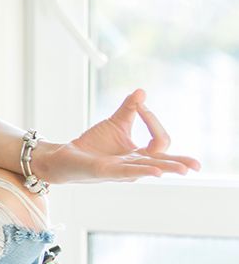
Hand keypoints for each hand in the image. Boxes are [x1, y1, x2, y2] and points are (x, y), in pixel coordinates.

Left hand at [35, 89, 200, 184]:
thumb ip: (129, 109)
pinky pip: (127, 172)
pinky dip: (141, 171)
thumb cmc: (94, 144)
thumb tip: (141, 91)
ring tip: (184, 169)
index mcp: (139, 154)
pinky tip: (155, 171)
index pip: (159, 141)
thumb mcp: (115, 123)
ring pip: (148, 169)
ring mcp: (121, 170)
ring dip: (166, 168)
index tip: (140, 105)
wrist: (67, 155)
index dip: (153, 121)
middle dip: (179, 163)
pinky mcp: (106, 172)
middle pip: (162, 163)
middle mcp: (135, 164)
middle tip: (196, 165)